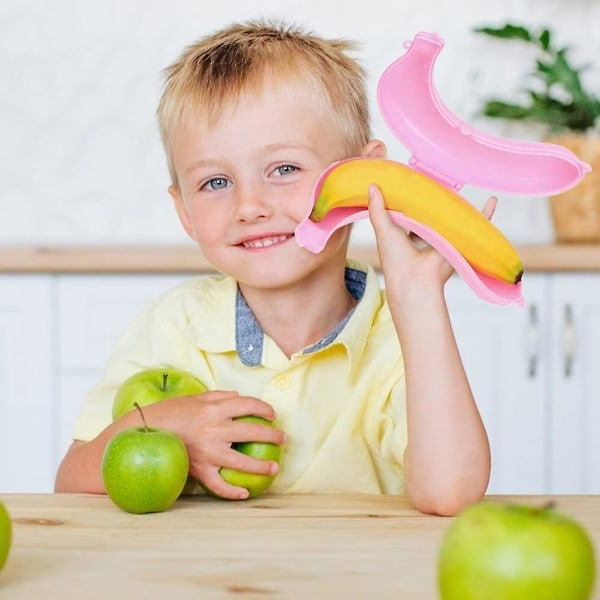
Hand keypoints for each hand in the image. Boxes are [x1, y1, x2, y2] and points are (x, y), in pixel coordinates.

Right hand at [146, 391, 286, 499]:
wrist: (140, 432)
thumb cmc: (168, 413)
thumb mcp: (193, 398)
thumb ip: (217, 396)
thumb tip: (238, 397)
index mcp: (213, 408)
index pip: (247, 405)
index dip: (264, 409)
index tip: (272, 414)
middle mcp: (214, 429)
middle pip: (252, 432)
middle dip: (272, 436)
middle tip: (283, 439)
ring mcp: (207, 452)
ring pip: (241, 463)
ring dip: (262, 467)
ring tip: (274, 468)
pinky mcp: (198, 470)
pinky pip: (218, 486)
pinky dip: (232, 493)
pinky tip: (245, 494)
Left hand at [367, 183, 496, 297]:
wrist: (413, 280)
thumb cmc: (395, 258)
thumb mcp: (382, 229)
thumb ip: (376, 208)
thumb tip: (372, 186)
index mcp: (406, 233)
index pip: (410, 211)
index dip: (411, 197)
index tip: (412, 179)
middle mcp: (424, 236)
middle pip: (432, 213)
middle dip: (435, 198)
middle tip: (437, 176)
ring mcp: (442, 238)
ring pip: (451, 217)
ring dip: (457, 204)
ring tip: (460, 184)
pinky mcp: (456, 242)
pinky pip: (474, 226)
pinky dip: (485, 214)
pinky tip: (492, 201)